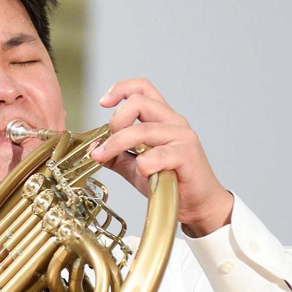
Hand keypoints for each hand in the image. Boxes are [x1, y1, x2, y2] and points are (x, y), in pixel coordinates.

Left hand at [89, 78, 233, 236]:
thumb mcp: (136, 166)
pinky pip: (155, 156)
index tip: (103, 103)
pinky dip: (142, 166)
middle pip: (138, 102)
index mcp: (162, 118)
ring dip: (116, 144)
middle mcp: (173, 121)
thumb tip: (93, 148)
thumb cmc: (170, 182)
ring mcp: (181, 136)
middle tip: (107, 145)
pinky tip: (144, 175)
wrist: (198, 203)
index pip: (143, 88)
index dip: (120, 89)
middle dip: (115, 121)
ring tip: (105, 158)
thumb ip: (116, 155)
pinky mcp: (186, 155)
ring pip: (142, 129)